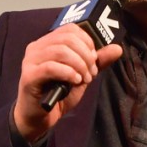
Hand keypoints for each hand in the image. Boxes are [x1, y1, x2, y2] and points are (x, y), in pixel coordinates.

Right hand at [13, 24, 122, 141]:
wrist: (41, 117)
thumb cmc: (58, 94)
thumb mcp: (82, 75)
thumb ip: (97, 62)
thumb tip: (118, 48)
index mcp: (48, 43)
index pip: (71, 29)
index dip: (87, 42)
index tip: (94, 59)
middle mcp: (36, 48)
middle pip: (67, 39)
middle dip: (86, 56)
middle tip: (91, 73)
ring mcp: (30, 61)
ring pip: (60, 51)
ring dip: (79, 65)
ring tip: (84, 79)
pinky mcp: (29, 76)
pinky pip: (51, 67)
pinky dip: (68, 73)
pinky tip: (75, 81)